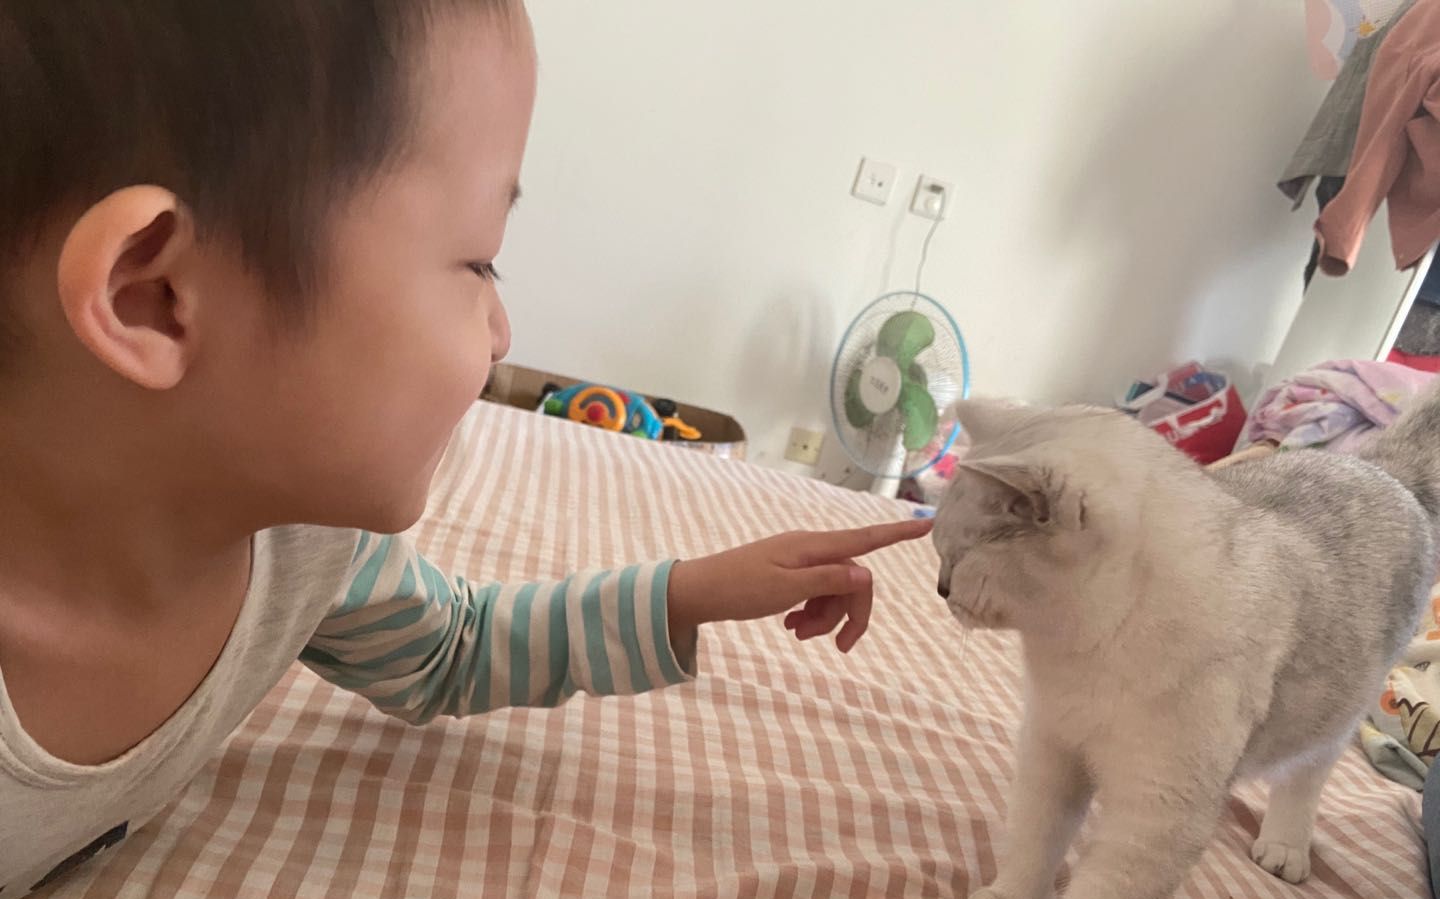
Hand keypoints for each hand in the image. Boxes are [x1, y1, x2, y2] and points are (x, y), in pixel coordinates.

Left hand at [667, 518, 932, 652]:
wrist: (698, 591)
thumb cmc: (738, 588)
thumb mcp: (785, 590)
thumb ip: (826, 581)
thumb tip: (866, 574)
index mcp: (812, 547)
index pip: (864, 539)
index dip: (897, 533)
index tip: (928, 524)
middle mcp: (810, 549)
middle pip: (853, 579)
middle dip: (849, 613)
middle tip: (838, 647)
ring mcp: (799, 562)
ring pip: (834, 591)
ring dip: (825, 618)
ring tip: (798, 635)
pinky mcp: (788, 575)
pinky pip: (815, 594)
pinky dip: (811, 614)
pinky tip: (791, 628)